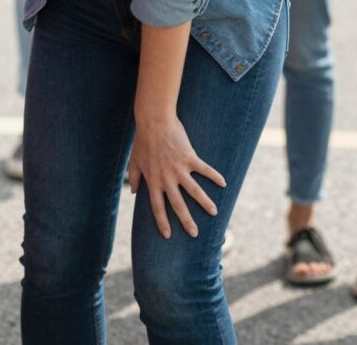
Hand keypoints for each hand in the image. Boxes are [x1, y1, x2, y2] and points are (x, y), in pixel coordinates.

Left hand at [128, 114, 224, 238]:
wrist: (154, 121)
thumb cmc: (142, 140)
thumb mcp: (134, 160)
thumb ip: (133, 177)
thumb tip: (132, 192)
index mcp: (153, 181)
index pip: (157, 207)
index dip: (162, 222)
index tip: (168, 235)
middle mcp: (167, 178)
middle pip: (178, 204)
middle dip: (186, 221)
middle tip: (195, 234)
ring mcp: (179, 169)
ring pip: (194, 191)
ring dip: (205, 203)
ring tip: (214, 213)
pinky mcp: (189, 157)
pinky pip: (204, 169)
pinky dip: (214, 176)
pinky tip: (223, 184)